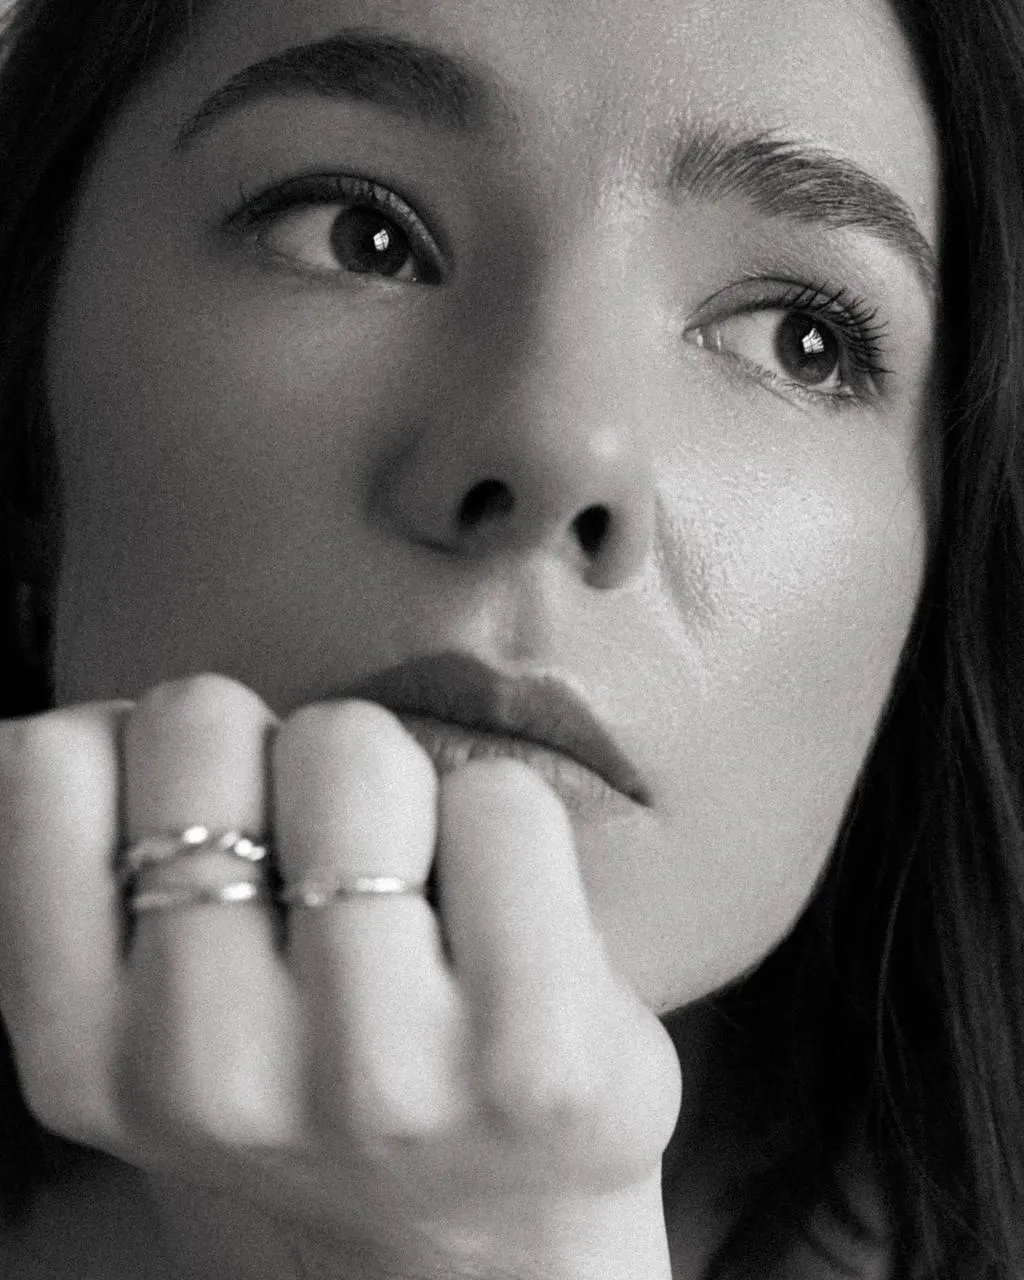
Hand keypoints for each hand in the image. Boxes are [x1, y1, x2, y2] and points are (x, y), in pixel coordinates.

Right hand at [0, 675, 681, 1279]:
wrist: (488, 1236)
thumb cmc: (322, 1076)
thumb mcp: (158, 1016)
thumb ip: (101, 878)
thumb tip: (111, 717)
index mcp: (81, 1052)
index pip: (47, 764)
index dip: (146, 758)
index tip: (217, 827)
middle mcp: (206, 1073)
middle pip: (203, 720)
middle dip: (272, 757)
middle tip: (327, 858)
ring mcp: (373, 1070)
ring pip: (351, 746)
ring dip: (396, 785)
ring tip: (415, 895)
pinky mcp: (530, 1054)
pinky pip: (499, 801)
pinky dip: (502, 824)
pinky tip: (506, 926)